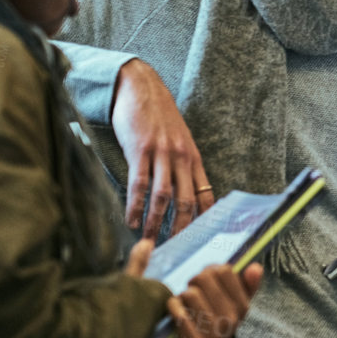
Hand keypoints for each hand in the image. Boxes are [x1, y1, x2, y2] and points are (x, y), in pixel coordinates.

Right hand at [113, 59, 213, 237]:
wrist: (141, 87)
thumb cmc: (158, 118)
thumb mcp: (179, 142)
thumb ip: (182, 167)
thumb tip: (182, 199)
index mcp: (194, 159)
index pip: (205, 196)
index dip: (204, 221)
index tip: (200, 241)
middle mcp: (182, 158)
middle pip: (187, 201)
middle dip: (181, 229)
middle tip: (174, 250)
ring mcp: (162, 153)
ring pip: (164, 196)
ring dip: (156, 222)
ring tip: (149, 240)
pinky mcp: (141, 149)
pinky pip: (140, 183)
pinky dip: (136, 205)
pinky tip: (131, 220)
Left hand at [126, 240, 262, 337]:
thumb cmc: (212, 323)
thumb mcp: (233, 306)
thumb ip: (246, 284)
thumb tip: (256, 267)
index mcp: (242, 307)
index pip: (225, 271)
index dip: (211, 270)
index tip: (207, 282)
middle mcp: (232, 320)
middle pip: (205, 278)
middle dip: (194, 281)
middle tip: (191, 293)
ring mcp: (214, 334)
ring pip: (190, 294)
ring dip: (181, 297)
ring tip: (184, 306)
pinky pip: (179, 313)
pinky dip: (172, 309)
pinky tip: (174, 314)